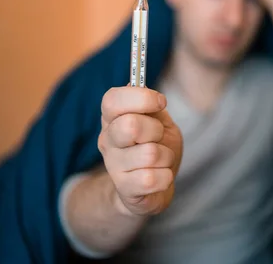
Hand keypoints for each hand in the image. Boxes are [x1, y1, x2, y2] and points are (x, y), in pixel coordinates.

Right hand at [98, 86, 182, 216]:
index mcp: (112, 118)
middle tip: (158, 137)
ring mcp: (112, 165)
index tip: (160, 102)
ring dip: (166, 156)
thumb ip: (150, 104)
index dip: (141, 97)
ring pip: (149, 154)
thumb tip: (136, 83)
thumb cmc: (156, 147)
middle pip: (130, 125)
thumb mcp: (158, 121)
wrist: (153, 187)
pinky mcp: (124, 188)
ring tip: (160, 160)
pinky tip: (159, 176)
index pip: (112, 99)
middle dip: (156, 130)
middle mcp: (107, 140)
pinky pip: (153, 178)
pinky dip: (165, 177)